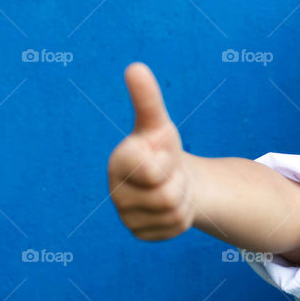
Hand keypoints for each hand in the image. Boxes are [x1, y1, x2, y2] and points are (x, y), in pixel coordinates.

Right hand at [108, 62, 195, 239]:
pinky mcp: (142, 234)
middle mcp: (116, 192)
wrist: (173, 176)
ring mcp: (127, 217)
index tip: (160, 153)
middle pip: (167, 196)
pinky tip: (172, 205)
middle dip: (179, 182)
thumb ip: (147, 98)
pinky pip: (175, 228)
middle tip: (170, 173)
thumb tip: (135, 66)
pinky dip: (182, 216)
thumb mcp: (158, 123)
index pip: (153, 171)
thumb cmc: (161, 147)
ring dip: (183, 197)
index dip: (167, 161)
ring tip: (171, 186)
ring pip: (173, 213)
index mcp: (118, 163)